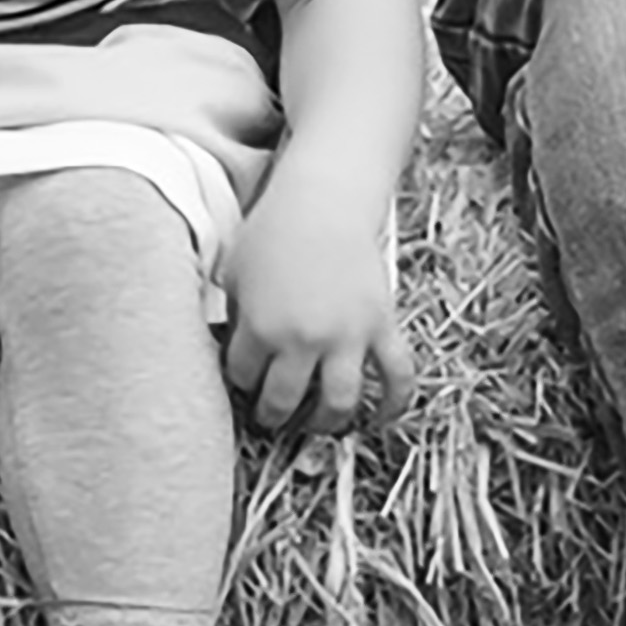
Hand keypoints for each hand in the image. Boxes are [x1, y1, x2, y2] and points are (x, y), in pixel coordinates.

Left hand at [221, 181, 411, 435]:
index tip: (244, 381)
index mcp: (259, 326)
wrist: (324, 201)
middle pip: (284, 399)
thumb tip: (229, 349)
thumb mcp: (234, 271)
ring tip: (317, 424)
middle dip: (272, 414)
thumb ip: (231, 315)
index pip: (242, 377)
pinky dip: (394, 403)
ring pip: (338, 402)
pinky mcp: (381, 327)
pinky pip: (396, 376)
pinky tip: (381, 418)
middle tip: (271, 417)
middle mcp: (302, 339)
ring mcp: (346, 336)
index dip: (240, 382)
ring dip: (326, 422)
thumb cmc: (273, 230)